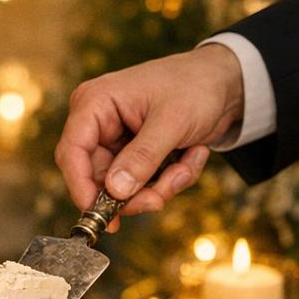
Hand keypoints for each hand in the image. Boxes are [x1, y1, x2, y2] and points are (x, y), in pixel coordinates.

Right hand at [55, 44, 244, 224]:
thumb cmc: (196, 86)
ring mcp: (116, 140)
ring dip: (160, 185)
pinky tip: (191, 155)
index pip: (72, 152)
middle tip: (160, 199)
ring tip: (188, 163)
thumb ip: (142, 157)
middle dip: (135, 193)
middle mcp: (98, 124)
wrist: (226, 82)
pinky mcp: (134, 154)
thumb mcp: (172, 121)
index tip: (104, 216)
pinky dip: (170, 178)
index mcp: (95, 104)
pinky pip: (143, 184)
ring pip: (123, 187)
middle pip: (98, 178)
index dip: (82, 187)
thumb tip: (115, 191)